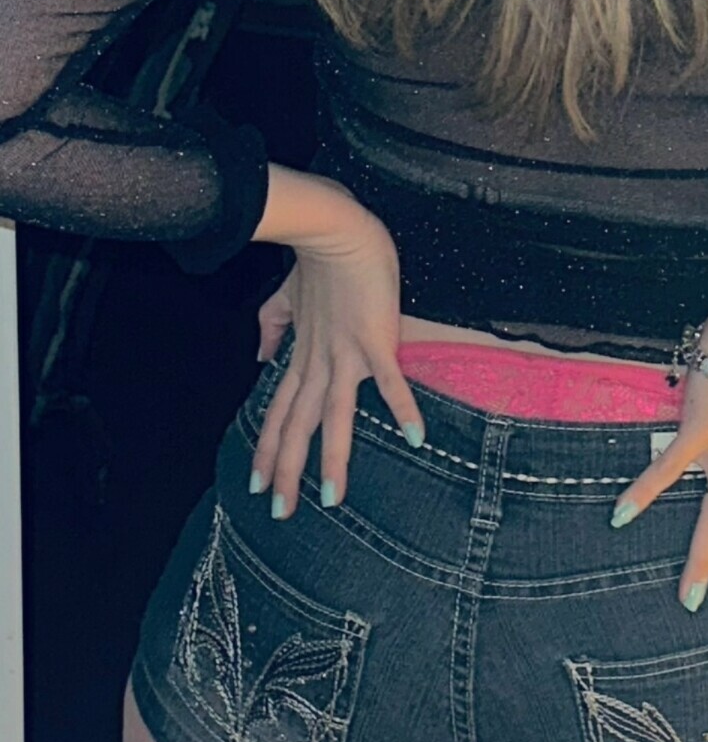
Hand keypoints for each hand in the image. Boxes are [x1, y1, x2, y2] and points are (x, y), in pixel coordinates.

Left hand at [248, 201, 425, 519]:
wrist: (335, 228)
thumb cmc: (316, 260)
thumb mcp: (284, 298)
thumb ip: (271, 329)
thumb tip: (260, 358)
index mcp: (302, 356)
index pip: (279, 412)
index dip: (268, 449)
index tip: (258, 484)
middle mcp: (320, 362)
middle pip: (299, 425)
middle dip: (289, 471)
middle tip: (279, 513)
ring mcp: (347, 353)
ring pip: (334, 415)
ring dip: (333, 458)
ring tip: (333, 499)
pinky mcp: (376, 339)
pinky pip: (390, 379)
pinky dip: (402, 407)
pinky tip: (415, 437)